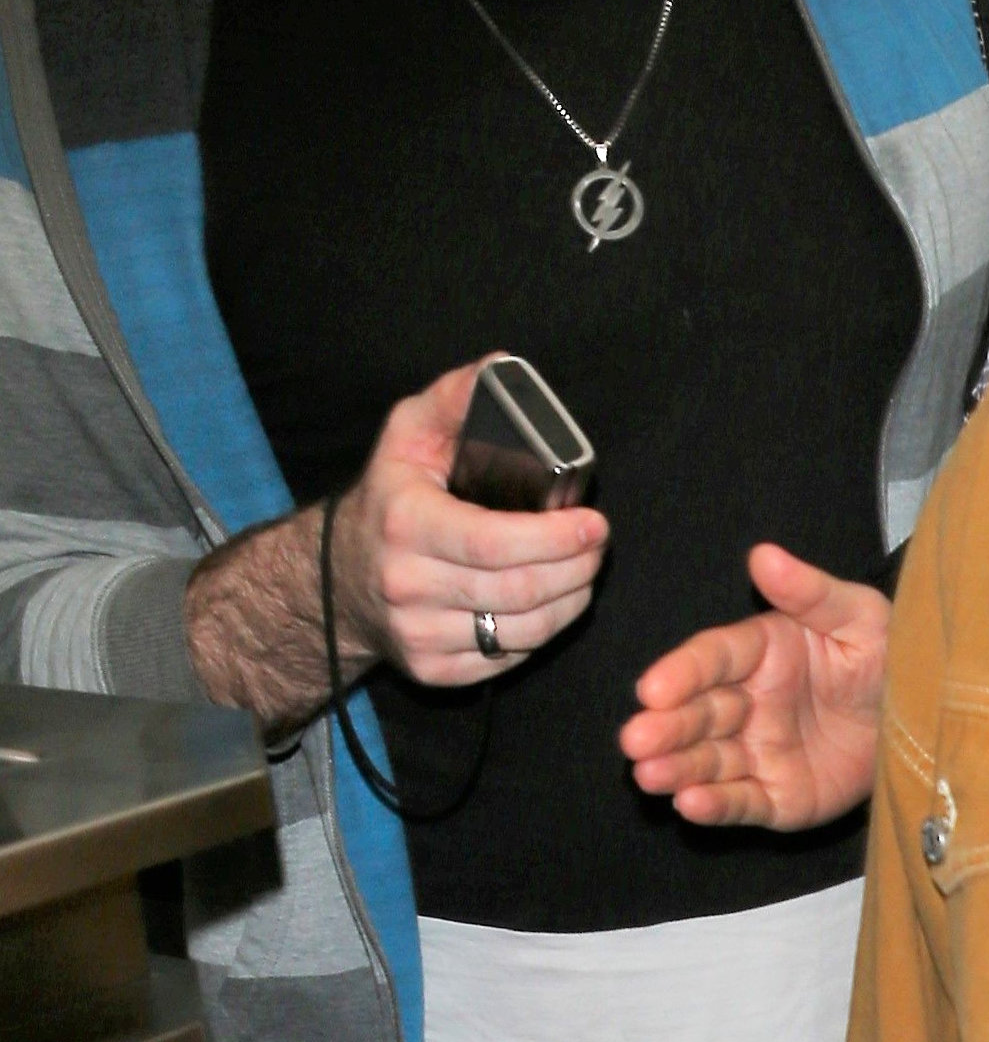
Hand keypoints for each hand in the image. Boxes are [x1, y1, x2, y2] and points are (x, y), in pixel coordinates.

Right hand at [339, 358, 608, 690]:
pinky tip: (550, 604)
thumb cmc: (389, 496)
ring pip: (522, 631)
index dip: (554, 539)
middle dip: (576, 569)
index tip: (593, 524)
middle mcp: (407, 584)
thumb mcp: (408, 434)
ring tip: (584, 572)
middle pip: (519, 590)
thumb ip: (456, 399)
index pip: (494, 543)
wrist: (338, 579)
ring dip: (570, 602)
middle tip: (597, 546)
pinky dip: (542, 634)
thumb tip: (502, 371)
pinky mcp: (432, 670)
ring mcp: (419, 634)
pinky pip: (508, 659)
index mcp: (405, 523)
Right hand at [621, 545, 888, 826]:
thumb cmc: (888, 658)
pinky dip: (714, 805)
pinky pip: (741, 801)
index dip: (682, 673)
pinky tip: (689, 804)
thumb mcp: (860, 617)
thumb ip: (811, 592)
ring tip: (648, 775)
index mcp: (760, 653)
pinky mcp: (777, 796)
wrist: (924, 720)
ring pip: (708, 760)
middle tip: (634, 740)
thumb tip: (764, 556)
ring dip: (676, 768)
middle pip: (699, 713)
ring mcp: (759, 751)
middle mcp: (749, 702)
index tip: (652, 688)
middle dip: (665, 727)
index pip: (712, 659)